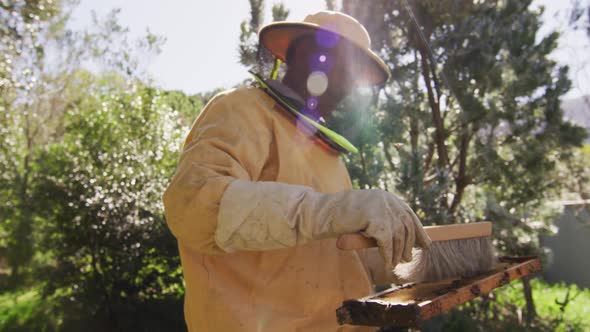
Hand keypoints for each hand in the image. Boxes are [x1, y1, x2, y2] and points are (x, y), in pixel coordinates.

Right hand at [310, 189, 431, 268]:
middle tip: (407, 258)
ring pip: (397, 235)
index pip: (408, 214)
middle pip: (406, 225)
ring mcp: (381, 206)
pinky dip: (388, 255)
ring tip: (396, 263)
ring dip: (397, 252)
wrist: (321, 213)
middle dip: (408, 244)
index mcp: (386, 197)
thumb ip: (384, 223)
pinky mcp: (374, 217)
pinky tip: (387, 264)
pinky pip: (386, 241)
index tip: (425, 244)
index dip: (418, 230)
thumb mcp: (367, 218)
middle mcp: (387, 199)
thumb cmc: (341, 218)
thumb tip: (403, 239)